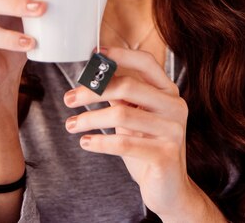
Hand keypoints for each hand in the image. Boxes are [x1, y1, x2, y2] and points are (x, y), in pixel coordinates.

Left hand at [63, 47, 223, 222]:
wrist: (169, 189)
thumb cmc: (147, 146)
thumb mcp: (133, 116)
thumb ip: (119, 94)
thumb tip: (93, 73)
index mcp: (168, 91)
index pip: (146, 63)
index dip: (120, 55)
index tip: (95, 55)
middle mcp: (175, 106)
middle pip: (128, 86)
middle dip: (93, 90)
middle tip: (69, 99)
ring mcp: (173, 130)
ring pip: (122, 115)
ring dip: (90, 119)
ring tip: (71, 124)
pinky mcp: (166, 155)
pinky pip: (124, 144)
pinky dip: (100, 142)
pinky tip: (85, 142)